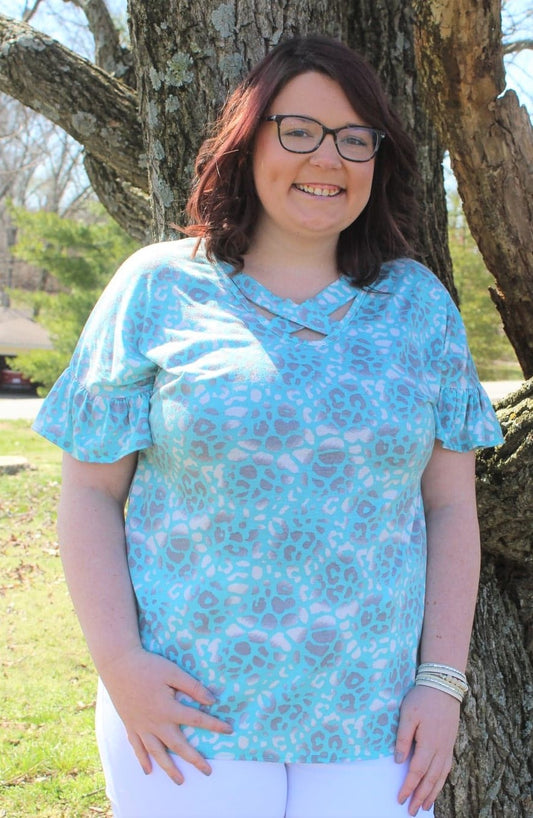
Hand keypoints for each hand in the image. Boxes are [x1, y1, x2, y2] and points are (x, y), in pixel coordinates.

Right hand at [100, 647, 232, 783]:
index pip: (196, 719)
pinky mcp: (130, 725)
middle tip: (208, 771)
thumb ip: (192, 687)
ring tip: (179, 781)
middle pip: (178, 745)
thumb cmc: (148, 666)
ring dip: (169, 768)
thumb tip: (211, 701)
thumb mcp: (173, 672)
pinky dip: (142, 760)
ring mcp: (141, 726)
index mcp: (168, 708)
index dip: (214, 725)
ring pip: (157, 752)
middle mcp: (156, 722)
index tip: (229, 730)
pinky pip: (137, 747)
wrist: (118, 665)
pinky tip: (148, 771)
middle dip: (194, 759)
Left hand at [395, 685, 460, 814]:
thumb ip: (402, 737)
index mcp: (428, 743)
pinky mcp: (450, 743)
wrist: (444, 685)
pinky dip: (441, 781)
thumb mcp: (407, 714)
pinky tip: (437, 786)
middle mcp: (440, 749)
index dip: (408, 787)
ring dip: (432, 793)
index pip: (416, 771)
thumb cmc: (422, 698)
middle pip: (430, 779)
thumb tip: (398, 760)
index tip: (400, 799)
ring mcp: (447, 747)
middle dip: (420, 796)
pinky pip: (447, 768)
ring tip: (425, 806)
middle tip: (412, 811)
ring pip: (440, 776)